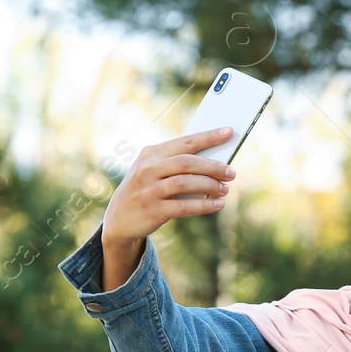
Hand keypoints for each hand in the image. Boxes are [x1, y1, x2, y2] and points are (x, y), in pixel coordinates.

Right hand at [100, 127, 236, 288]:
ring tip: (225, 189)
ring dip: (210, 185)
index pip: (184, 142)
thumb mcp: (153, 172)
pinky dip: (203, 205)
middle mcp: (147, 169)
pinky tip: (217, 205)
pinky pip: (183, 206)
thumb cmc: (145, 190)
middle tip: (232, 173)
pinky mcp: (153, 210)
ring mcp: (149, 189)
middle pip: (186, 162)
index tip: (229, 132)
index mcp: (150, 154)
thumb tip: (215, 162)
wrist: (118, 220)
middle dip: (213, 166)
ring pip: (185, 182)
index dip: (208, 136)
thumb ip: (177, 165)